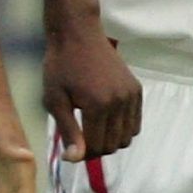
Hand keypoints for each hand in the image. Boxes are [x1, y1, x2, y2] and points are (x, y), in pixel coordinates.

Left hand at [42, 18, 139, 163]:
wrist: (78, 34)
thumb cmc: (60, 65)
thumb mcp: (55, 100)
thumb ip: (68, 131)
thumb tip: (75, 159)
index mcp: (98, 106)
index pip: (96, 147)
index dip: (82, 153)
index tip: (71, 147)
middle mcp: (119, 102)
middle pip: (113, 145)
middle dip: (96, 148)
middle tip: (80, 139)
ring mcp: (131, 95)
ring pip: (127, 137)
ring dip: (111, 140)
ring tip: (93, 129)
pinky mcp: (136, 89)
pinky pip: (135, 123)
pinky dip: (123, 128)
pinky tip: (107, 120)